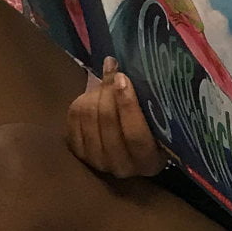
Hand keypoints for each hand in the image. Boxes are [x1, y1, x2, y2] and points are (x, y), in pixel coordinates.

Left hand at [66, 57, 164, 177]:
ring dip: (96, 94)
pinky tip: (93, 95)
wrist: (130, 141)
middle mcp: (123, 167)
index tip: (123, 78)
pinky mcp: (79, 153)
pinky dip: (82, 100)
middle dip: (109, 92)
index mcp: (149, 161)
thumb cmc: (153, 126)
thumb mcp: (157, 116)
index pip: (135, 135)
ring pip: (89, 117)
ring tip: (106, 83)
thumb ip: (145, 96)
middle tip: (114, 73)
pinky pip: (74, 118)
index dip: (127, 105)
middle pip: (108, 122)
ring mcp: (98, 162)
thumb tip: (115, 63)